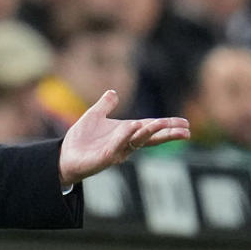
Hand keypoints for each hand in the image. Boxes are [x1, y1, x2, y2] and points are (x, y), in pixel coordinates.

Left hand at [59, 90, 190, 185]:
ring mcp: (117, 151)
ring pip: (136, 141)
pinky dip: (126, 136)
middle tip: (186, 130)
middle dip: (167, 133)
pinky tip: (134, 127)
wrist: (65, 154)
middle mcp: (125, 143)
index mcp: (125, 132)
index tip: (185, 123)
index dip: (167, 125)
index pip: (150, 127)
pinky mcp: (105, 157)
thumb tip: (113, 92)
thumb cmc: (81, 139)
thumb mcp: (93, 116)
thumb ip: (105, 106)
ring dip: (149, 132)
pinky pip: (117, 146)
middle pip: (150, 137)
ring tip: (161, 124)